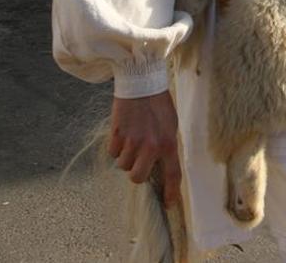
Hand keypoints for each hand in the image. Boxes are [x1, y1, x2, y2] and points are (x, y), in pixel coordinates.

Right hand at [108, 92, 181, 208]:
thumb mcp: (171, 125)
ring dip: (126, 157)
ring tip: (131, 139)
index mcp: (168, 143)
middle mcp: (150, 146)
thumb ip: (166, 146)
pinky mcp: (117, 134)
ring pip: (123, 165)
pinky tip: (122, 133)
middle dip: (136, 172)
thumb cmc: (158, 103)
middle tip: (138, 160)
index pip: (172, 174)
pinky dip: (116, 147)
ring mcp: (132, 141)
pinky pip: (113, 152)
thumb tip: (161, 165)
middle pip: (137, 178)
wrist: (141, 82)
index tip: (168, 204)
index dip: (171, 192)